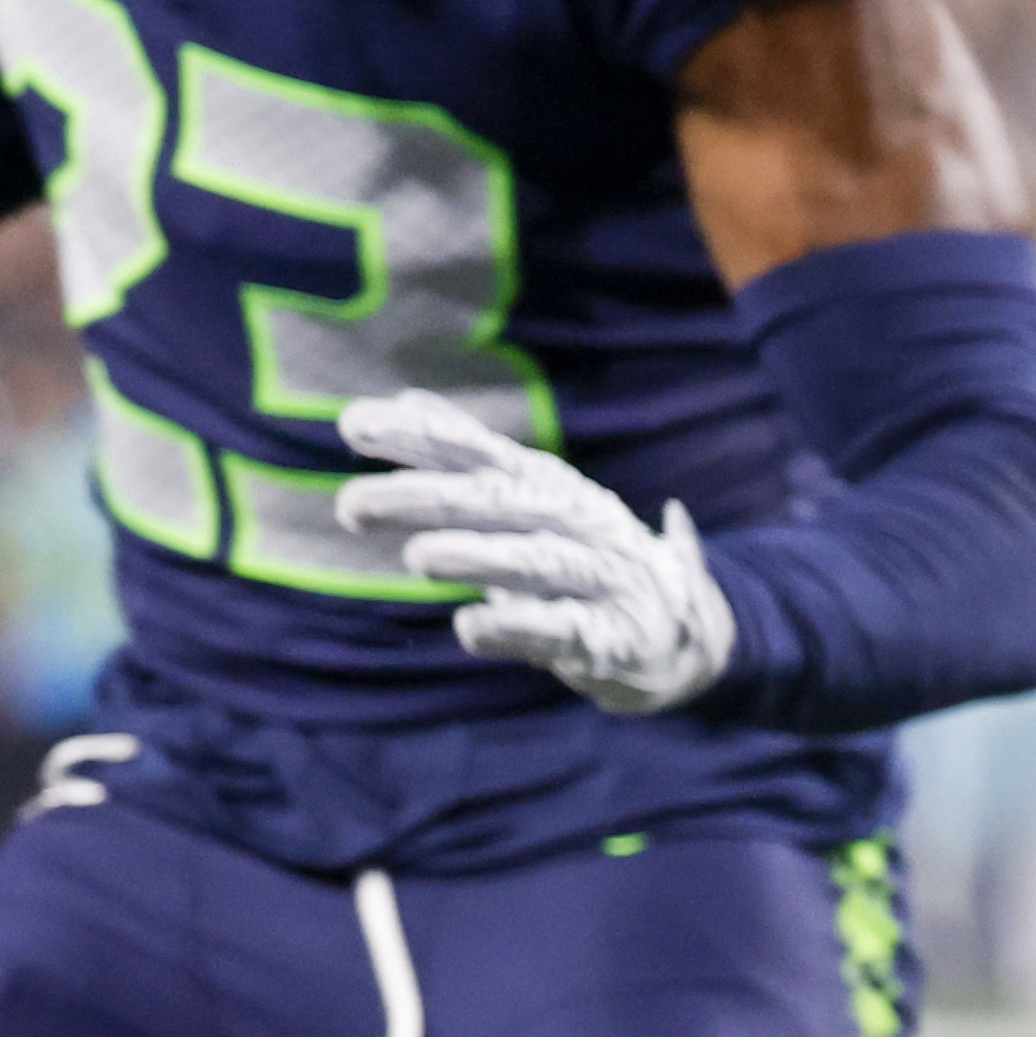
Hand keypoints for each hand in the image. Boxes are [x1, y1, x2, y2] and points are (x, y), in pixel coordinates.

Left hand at [336, 393, 735, 712]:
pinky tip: (470, 627)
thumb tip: (407, 399)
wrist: (684, 635)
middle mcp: (579, 522)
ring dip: (480, 556)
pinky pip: (564, 630)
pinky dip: (517, 627)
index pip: (480, 453)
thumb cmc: (586, 562)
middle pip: (500, 503)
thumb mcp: (532, 504)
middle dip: (427, 499)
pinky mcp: (615, 637)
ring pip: (538, 561)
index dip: (421, 437)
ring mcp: (603, 578)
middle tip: (352, 506)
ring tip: (419, 558)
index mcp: (551, 488)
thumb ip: (472, 458)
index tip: (351, 424)